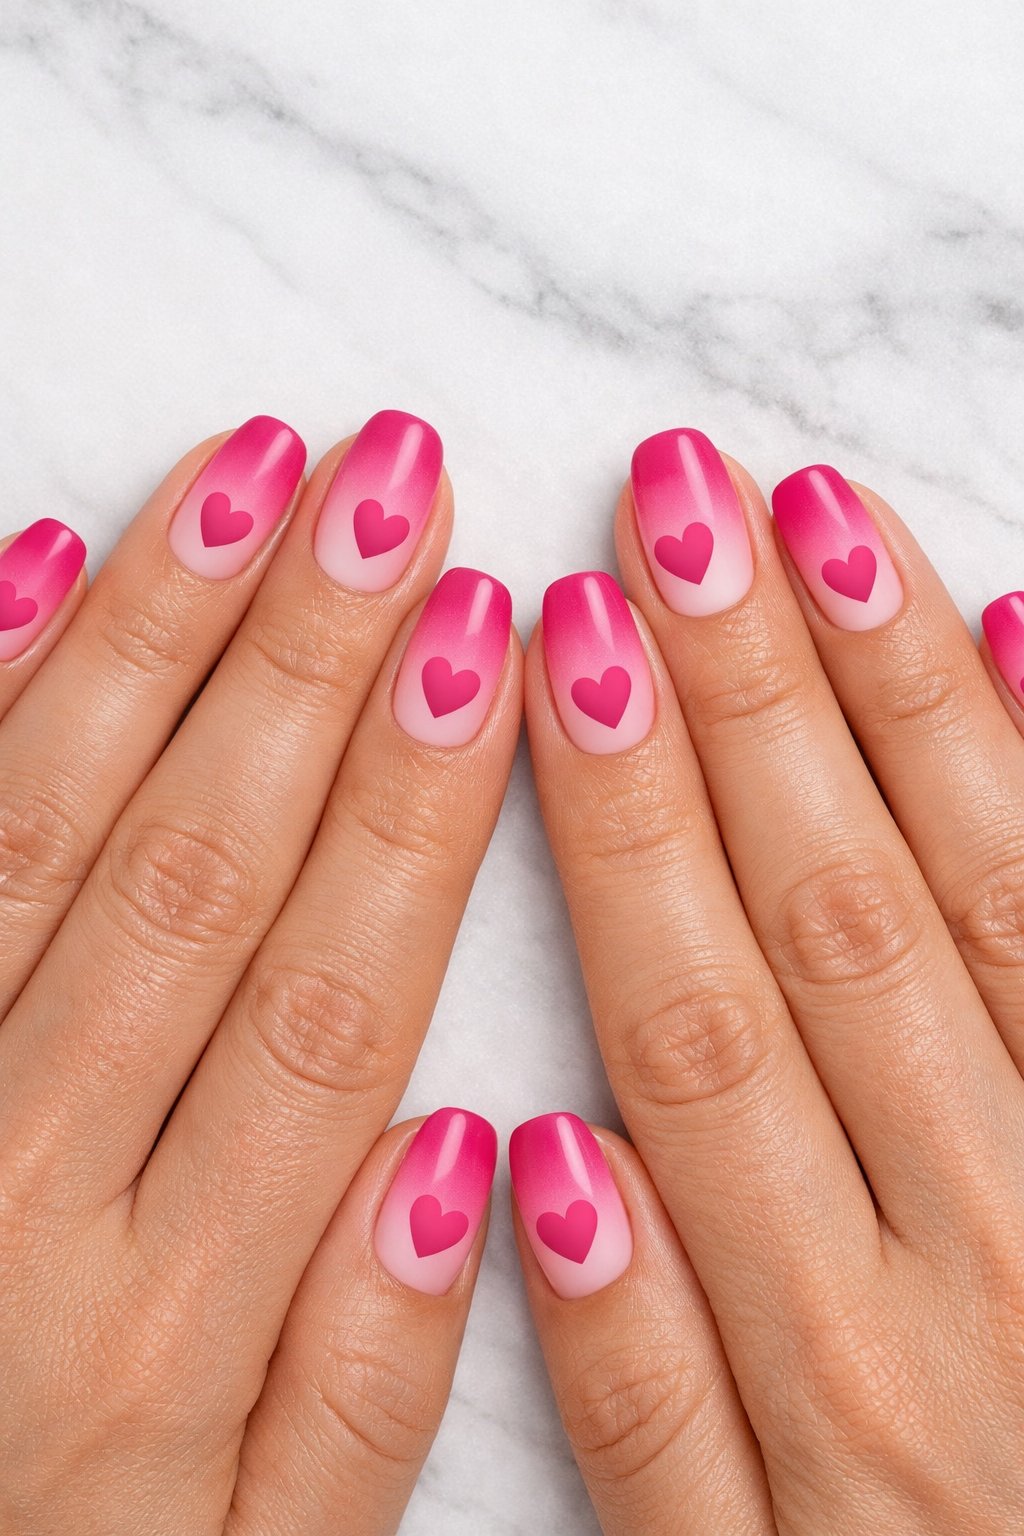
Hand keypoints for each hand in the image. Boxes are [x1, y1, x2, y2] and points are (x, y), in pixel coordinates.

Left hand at [0, 412, 518, 1532]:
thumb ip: (364, 1391)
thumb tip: (467, 1157)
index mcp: (167, 1324)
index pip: (333, 996)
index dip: (418, 800)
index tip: (486, 635)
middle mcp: (23, 1189)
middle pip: (201, 870)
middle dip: (311, 657)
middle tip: (391, 481)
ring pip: (46, 830)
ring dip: (161, 635)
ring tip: (256, 473)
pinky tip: (47, 562)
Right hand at [518, 430, 1023, 1532]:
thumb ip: (640, 1395)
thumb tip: (542, 1162)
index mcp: (832, 1345)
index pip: (695, 1012)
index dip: (624, 811)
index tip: (568, 640)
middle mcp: (978, 1235)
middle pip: (831, 910)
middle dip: (741, 692)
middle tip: (676, 504)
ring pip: (980, 894)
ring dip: (890, 693)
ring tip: (811, 518)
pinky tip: (1023, 629)